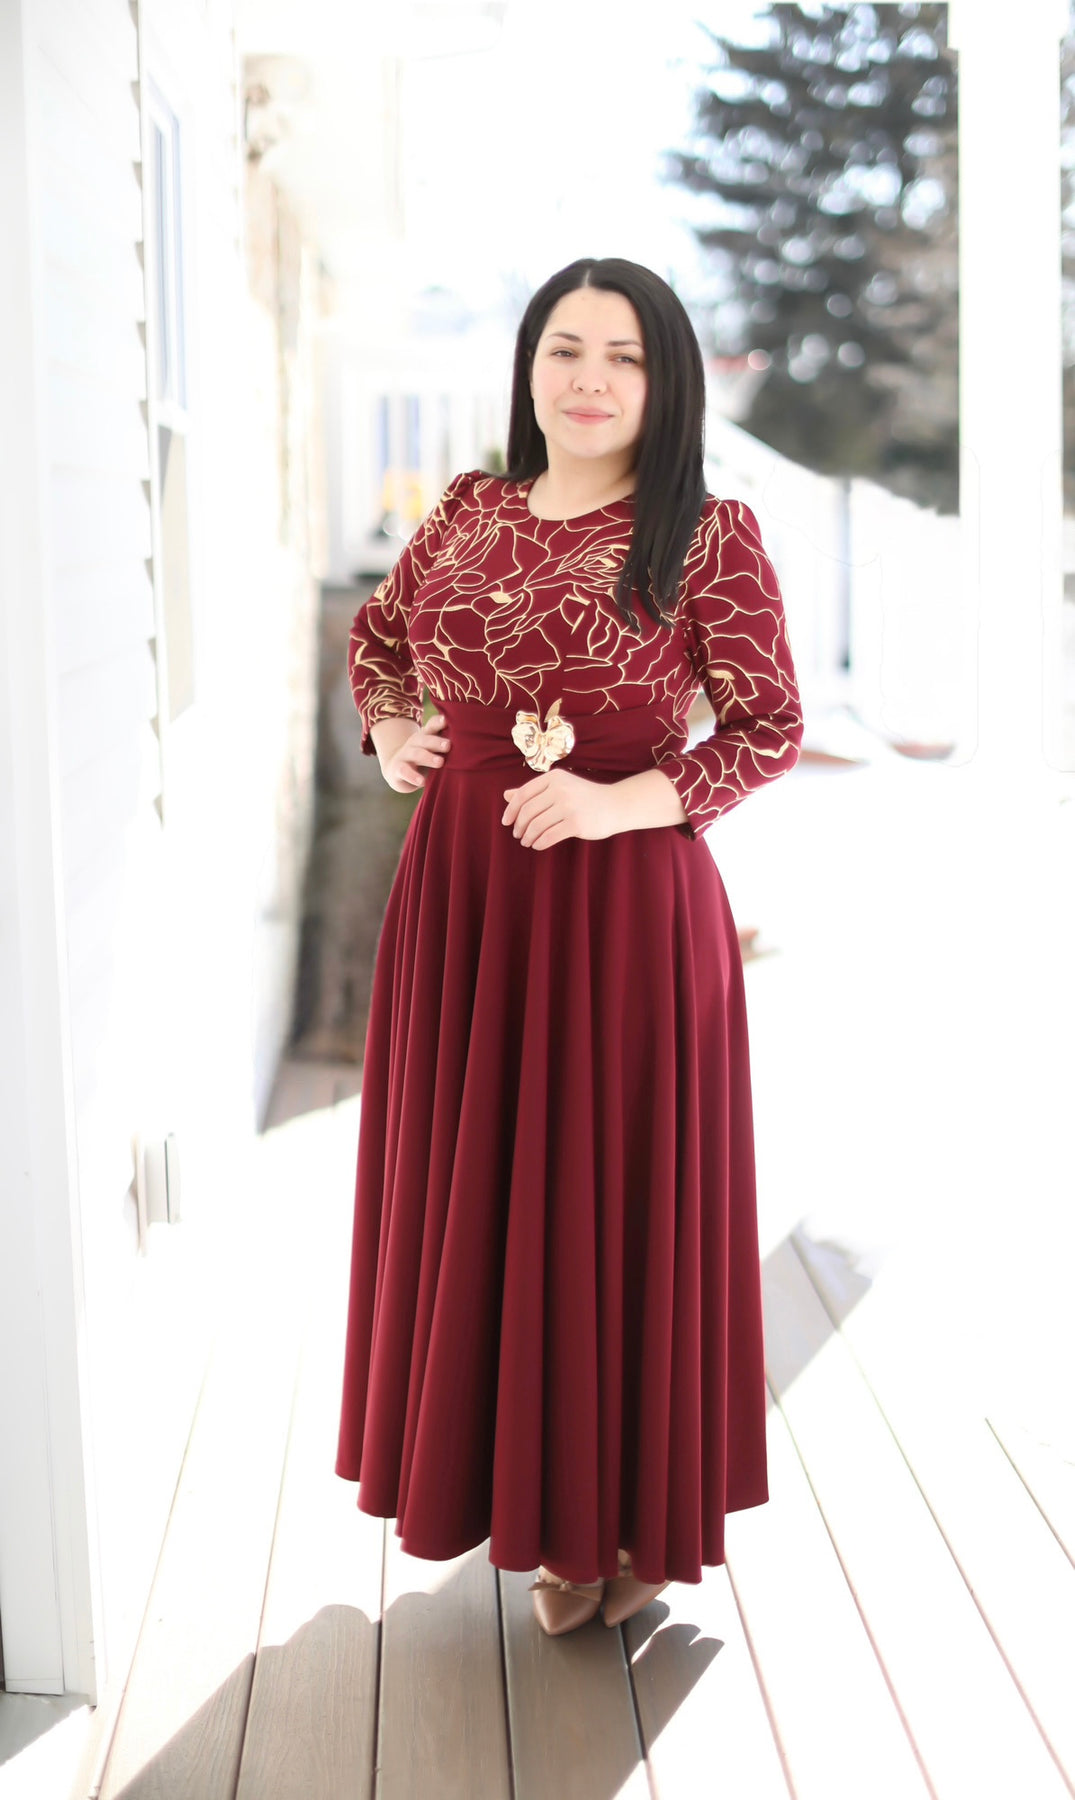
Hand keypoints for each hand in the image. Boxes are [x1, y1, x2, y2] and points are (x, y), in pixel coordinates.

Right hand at [375, 714, 450, 792]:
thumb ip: (448, 746)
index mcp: (426, 735)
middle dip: (436, 741)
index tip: (448, 721)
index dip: (439, 722)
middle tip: (448, 745)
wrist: (397, 769)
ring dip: (428, 757)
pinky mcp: (398, 768)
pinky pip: (405, 771)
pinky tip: (422, 781)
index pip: (432, 725)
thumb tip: (478, 746)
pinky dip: (413, 776)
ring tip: (440, 762)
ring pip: (416, 753)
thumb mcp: (435, 750)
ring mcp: (405, 754)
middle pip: (425, 739)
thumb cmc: (424, 759)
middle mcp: (415, 742)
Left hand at [501, 768, 616, 849]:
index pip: (523, 794)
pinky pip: (549, 836)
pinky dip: (539, 843)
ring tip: (527, 841)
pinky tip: (537, 845)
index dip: (511, 810)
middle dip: (519, 826)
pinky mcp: (576, 824)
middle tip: (518, 834)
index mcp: (554, 778)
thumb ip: (534, 791)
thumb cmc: (584, 797)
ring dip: (528, 836)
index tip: (506, 822)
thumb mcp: (559, 788)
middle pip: (528, 811)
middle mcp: (560, 790)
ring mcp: (569, 806)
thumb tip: (506, 796)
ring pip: (536, 826)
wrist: (615, 805)